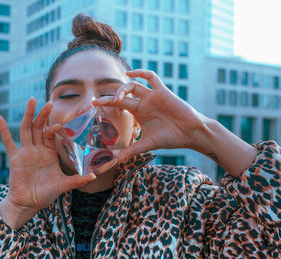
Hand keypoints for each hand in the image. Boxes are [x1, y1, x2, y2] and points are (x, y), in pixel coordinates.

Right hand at [0, 98, 95, 228]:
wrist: (29, 204)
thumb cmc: (45, 194)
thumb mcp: (64, 185)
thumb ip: (78, 179)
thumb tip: (94, 175)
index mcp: (48, 153)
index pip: (50, 134)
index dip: (53, 128)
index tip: (59, 124)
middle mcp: (36, 150)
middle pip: (39, 127)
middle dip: (43, 115)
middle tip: (49, 102)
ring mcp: (25, 152)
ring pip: (26, 129)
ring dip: (29, 115)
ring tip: (32, 100)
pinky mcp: (15, 158)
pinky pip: (8, 142)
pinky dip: (3, 130)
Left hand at [92, 69, 206, 159]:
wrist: (190, 134)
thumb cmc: (171, 138)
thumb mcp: (148, 144)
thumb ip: (132, 150)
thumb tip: (117, 161)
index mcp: (139, 113)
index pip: (119, 105)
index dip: (106, 103)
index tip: (93, 105)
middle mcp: (144, 102)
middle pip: (123, 95)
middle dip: (109, 97)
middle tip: (98, 102)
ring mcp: (152, 96)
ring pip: (134, 85)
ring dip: (123, 89)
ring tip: (117, 99)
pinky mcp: (163, 92)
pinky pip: (152, 78)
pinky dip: (141, 73)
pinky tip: (130, 73)